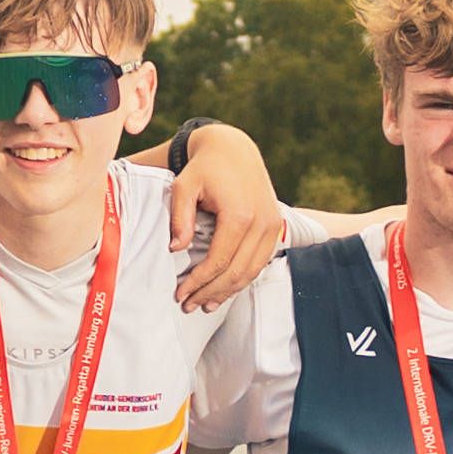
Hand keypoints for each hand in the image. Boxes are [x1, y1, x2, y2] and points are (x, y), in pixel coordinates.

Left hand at [168, 125, 286, 310]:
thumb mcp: (184, 186)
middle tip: (189, 304)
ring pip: (251, 271)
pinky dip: (243, 278)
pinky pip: (260, 261)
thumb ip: (180, 218)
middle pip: (236, 272)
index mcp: (240, 214)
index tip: (181, 293)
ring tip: (206, 303)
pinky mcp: (275, 226)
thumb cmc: (206, 167)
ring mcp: (272, 225)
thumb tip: (177, 249)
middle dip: (211, 292)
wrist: (234, 148)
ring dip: (228, 291)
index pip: (219, 261)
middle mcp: (262, 222)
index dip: (198, 282)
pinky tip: (225, 289)